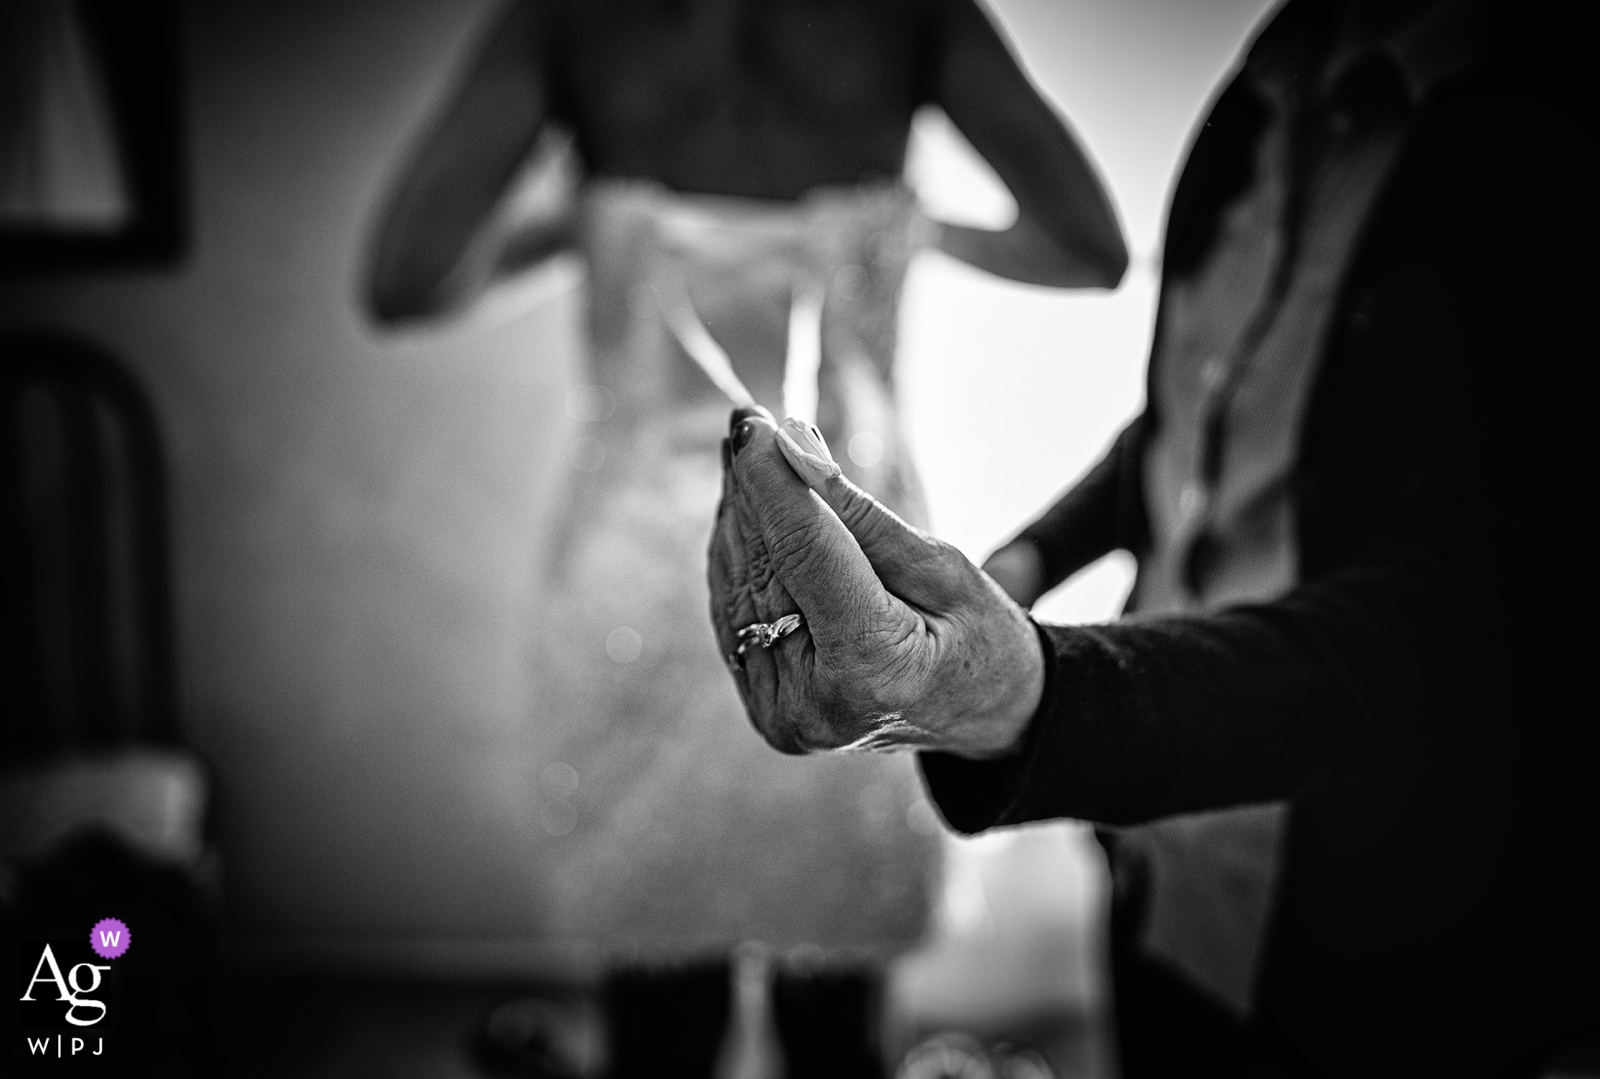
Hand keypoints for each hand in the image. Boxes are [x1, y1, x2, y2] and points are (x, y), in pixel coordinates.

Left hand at [707, 409, 1043, 758]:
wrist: (985, 719)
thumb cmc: (981, 637)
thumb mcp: (943, 567)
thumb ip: (863, 516)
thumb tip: (795, 451)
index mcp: (870, 667)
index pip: (802, 553)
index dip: (771, 482)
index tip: (753, 424)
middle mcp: (813, 701)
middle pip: (762, 567)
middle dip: (750, 491)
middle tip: (746, 424)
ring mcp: (782, 713)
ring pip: (737, 587)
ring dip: (738, 517)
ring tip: (748, 457)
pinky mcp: (766, 707)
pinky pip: (735, 614)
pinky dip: (739, 557)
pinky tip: (749, 513)